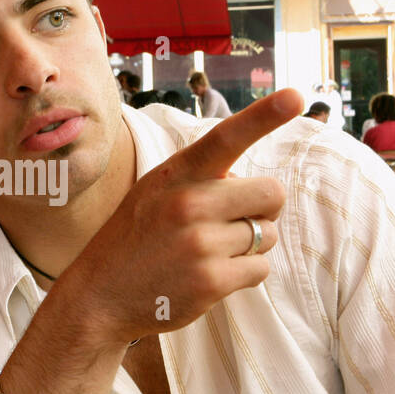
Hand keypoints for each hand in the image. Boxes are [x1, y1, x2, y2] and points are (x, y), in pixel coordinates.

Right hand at [60, 88, 302, 345]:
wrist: (98, 297)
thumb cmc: (134, 240)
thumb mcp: (155, 192)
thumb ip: (199, 179)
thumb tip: (250, 184)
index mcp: (176, 173)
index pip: (226, 136)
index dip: (265, 115)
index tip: (296, 96)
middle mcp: (190, 203)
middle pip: (272, 193)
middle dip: (263, 209)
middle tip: (233, 222)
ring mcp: (201, 243)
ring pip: (268, 235)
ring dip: (250, 246)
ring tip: (210, 253)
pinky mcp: (211, 281)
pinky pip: (260, 269)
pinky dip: (244, 274)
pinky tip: (210, 276)